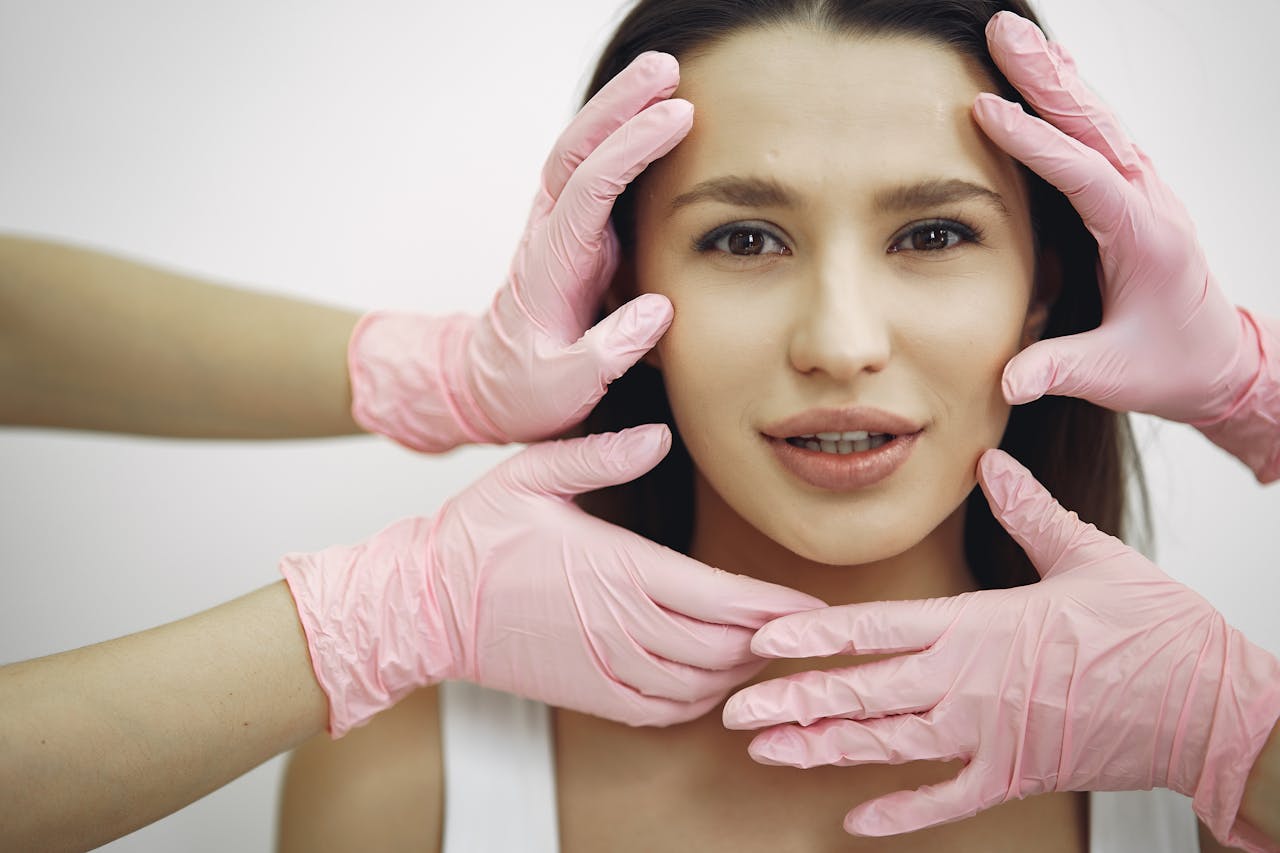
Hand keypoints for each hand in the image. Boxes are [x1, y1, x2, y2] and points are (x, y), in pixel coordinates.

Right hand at [282, 424, 825, 735]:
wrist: (422, 604)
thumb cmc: (477, 535)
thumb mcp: (533, 473)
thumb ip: (600, 455)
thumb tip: (659, 438)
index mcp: (617, 570)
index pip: (719, 598)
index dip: (772, 607)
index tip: (808, 605)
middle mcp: (620, 627)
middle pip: (722, 647)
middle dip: (769, 640)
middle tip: (803, 628)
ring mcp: (604, 667)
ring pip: (698, 684)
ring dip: (739, 671)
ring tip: (766, 650)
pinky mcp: (588, 693)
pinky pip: (661, 711)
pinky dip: (698, 702)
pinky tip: (712, 683)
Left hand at [348, 51, 691, 451]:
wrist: (487, 388)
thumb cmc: (525, 392)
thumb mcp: (564, 388)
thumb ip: (607, 354)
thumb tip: (658, 311)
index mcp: (549, 266)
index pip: (589, 188)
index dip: (631, 149)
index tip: (677, 118)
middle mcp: (550, 235)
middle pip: (577, 149)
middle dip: (619, 104)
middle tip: (667, 67)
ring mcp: (559, 230)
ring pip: (583, 153)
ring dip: (619, 111)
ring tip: (665, 74)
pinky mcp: (574, 236)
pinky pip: (594, 174)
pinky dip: (619, 138)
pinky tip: (652, 118)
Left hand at [722, 449, 1279, 850]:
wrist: (1212, 707)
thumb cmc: (1155, 629)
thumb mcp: (1087, 556)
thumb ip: (1027, 513)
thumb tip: (993, 463)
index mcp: (976, 625)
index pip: (873, 628)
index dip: (810, 636)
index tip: (759, 642)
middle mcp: (967, 684)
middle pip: (862, 693)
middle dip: (793, 701)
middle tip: (735, 710)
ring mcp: (986, 736)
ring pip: (886, 748)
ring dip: (824, 751)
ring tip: (769, 753)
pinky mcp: (1013, 776)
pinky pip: (944, 800)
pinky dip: (899, 813)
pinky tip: (855, 823)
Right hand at [974, 13, 1275, 433]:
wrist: (1218, 363)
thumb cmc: (1167, 366)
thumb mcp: (1112, 374)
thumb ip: (1058, 370)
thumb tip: (1008, 385)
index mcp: (1145, 237)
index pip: (1084, 176)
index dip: (1035, 143)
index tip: (987, 110)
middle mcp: (1148, 202)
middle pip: (1094, 125)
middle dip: (1046, 76)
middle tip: (1002, 32)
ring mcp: (1143, 193)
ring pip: (1098, 120)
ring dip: (1056, 75)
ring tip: (1014, 36)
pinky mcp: (1133, 195)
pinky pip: (1100, 135)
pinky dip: (1070, 99)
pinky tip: (1049, 73)